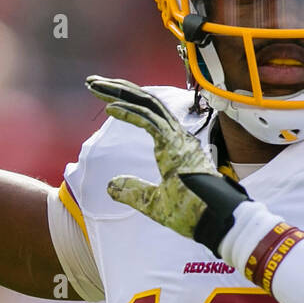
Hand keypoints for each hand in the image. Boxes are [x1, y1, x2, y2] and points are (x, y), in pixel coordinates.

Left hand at [85, 75, 250, 249]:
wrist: (211, 220)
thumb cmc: (190, 214)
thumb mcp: (152, 203)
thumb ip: (132, 191)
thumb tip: (110, 185)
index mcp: (175, 146)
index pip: (148, 116)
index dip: (126, 105)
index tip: (106, 102)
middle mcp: (177, 136)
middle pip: (145, 103)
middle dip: (117, 89)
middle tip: (92, 82)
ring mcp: (177, 137)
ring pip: (146, 104)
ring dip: (119, 93)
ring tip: (95, 85)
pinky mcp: (174, 143)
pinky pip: (149, 120)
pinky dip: (128, 112)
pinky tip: (109, 108)